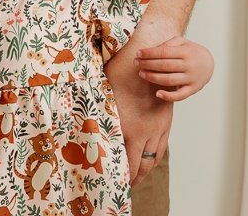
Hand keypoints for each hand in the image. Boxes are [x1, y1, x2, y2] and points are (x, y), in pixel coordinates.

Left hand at [106, 39, 172, 184]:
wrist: (148, 59)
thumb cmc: (120, 74)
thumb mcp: (103, 96)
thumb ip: (99, 116)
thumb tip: (82, 127)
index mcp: (129, 128)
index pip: (126, 163)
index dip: (122, 177)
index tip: (114, 185)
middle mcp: (146, 132)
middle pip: (142, 166)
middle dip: (134, 179)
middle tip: (125, 187)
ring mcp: (158, 128)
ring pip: (154, 158)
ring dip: (145, 170)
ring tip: (136, 178)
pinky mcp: (166, 122)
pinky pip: (162, 147)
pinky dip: (154, 158)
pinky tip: (148, 160)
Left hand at [135, 35, 213, 101]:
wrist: (209, 62)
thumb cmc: (190, 51)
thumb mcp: (181, 42)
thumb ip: (168, 44)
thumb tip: (151, 50)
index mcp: (185, 52)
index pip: (163, 52)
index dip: (149, 53)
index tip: (138, 53)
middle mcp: (189, 65)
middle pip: (164, 66)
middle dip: (147, 64)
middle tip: (136, 63)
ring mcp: (191, 78)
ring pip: (169, 80)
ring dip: (153, 77)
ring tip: (141, 73)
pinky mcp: (193, 89)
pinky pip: (180, 96)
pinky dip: (168, 96)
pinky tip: (157, 93)